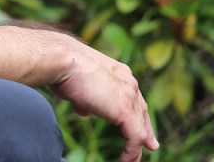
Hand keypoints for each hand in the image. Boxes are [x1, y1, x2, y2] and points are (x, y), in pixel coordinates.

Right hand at [49, 42, 158, 161]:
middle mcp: (128, 82)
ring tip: (132, 160)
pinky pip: (135, 137)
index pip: (133, 96)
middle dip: (146, 129)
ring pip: (140, 127)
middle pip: (141, 111)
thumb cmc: (62, 68)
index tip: (139, 126)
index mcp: (118, 72)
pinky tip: (124, 161)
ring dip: (137, 146)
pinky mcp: (125, 111)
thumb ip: (85, 99)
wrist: (62, 61)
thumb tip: (85, 110)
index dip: (136, 113)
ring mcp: (129, 96)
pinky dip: (131, 153)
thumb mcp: (77, 85)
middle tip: (151, 145)